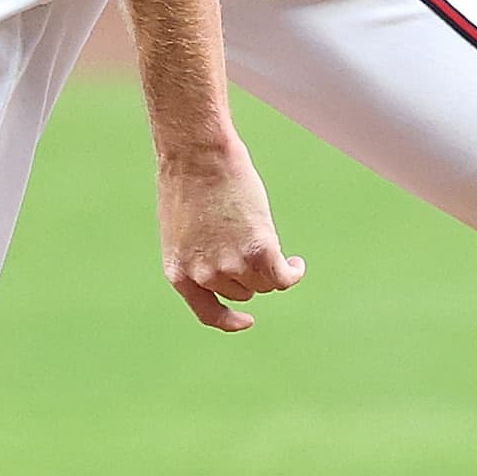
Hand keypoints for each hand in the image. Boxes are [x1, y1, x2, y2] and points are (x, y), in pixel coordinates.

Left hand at [159, 139, 303, 334]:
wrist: (198, 154)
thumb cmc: (189, 180)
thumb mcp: (183, 228)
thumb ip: (201, 253)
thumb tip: (231, 268)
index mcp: (179, 272)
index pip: (208, 312)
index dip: (230, 320)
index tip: (247, 320)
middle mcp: (204, 276)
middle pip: (244, 290)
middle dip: (250, 272)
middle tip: (253, 242)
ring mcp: (232, 266)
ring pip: (264, 282)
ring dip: (271, 267)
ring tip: (270, 239)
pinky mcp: (258, 251)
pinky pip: (282, 278)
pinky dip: (293, 272)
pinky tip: (296, 262)